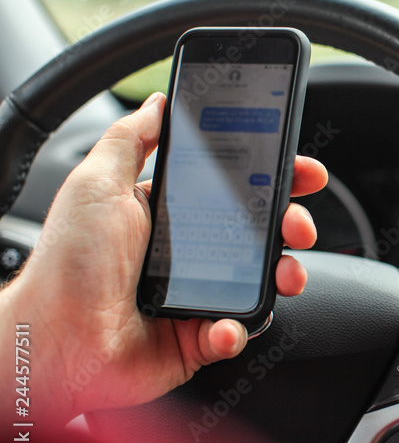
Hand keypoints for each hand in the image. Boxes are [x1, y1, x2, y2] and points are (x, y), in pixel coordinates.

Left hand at [1, 92, 327, 424]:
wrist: (53, 340)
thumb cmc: (67, 264)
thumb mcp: (95, 183)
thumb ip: (130, 139)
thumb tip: (158, 103)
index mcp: (171, 215)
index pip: (235, 189)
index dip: (273, 178)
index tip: (301, 170)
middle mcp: (191, 254)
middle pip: (262, 232)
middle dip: (293, 223)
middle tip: (298, 223)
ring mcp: (199, 296)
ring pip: (262, 281)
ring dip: (286, 274)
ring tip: (287, 274)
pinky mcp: (199, 337)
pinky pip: (237, 330)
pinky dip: (239, 328)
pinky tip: (227, 323)